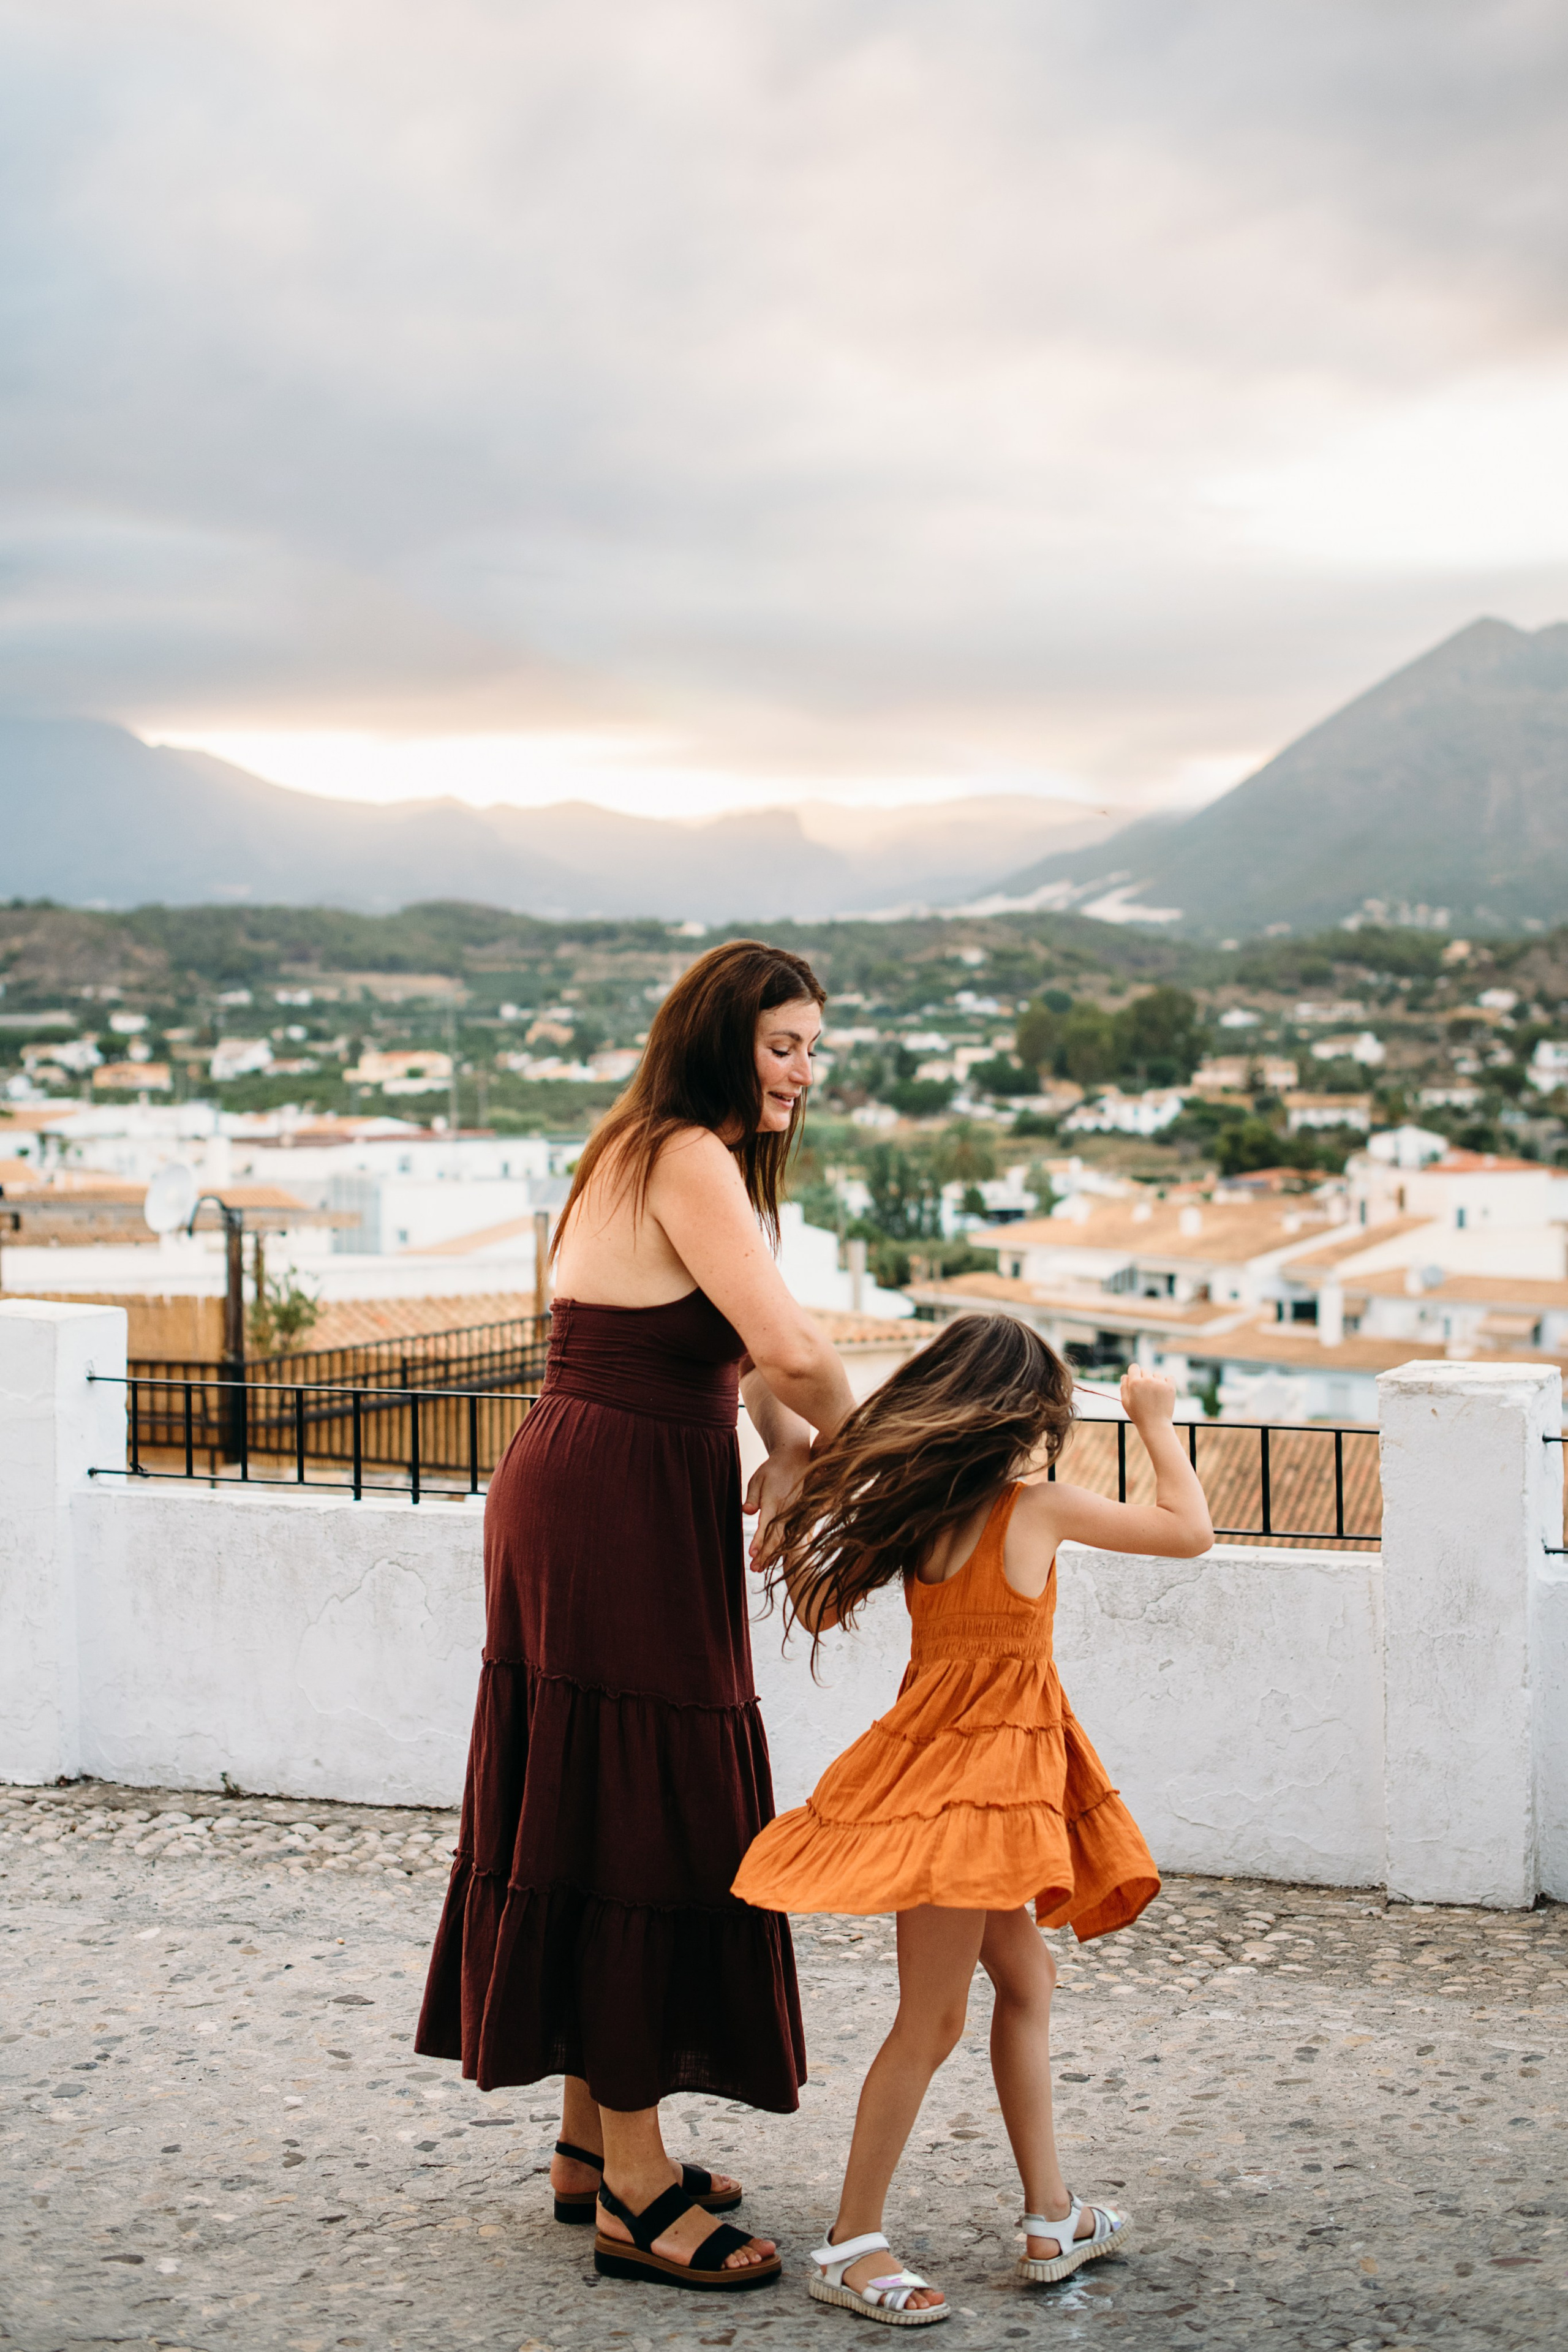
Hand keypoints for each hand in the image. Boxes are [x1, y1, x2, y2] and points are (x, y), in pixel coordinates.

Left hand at [743, 1446, 809, 1566]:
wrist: (797, 1457)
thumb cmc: (773, 1469)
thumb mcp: (758, 1479)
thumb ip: (752, 1496)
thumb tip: (747, 1512)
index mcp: (774, 1501)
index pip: (766, 1525)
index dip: (760, 1541)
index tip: (752, 1555)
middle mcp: (787, 1509)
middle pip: (777, 1537)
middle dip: (766, 1554)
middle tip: (755, 1569)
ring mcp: (797, 1512)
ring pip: (788, 1538)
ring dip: (776, 1553)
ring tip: (765, 1567)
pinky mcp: (804, 1513)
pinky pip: (798, 1533)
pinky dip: (790, 1546)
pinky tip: (783, 1557)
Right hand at [1119, 1361, 1176, 1426]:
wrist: (1155, 1426)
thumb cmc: (1138, 1415)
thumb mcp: (1125, 1402)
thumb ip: (1123, 1387)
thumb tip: (1126, 1375)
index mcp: (1135, 1383)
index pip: (1134, 1367)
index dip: (1134, 1373)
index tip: (1136, 1381)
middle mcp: (1148, 1380)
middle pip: (1145, 1370)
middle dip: (1144, 1378)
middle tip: (1145, 1392)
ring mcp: (1160, 1383)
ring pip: (1157, 1374)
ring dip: (1155, 1380)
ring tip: (1154, 1394)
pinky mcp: (1170, 1387)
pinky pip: (1169, 1377)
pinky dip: (1167, 1382)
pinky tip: (1163, 1392)